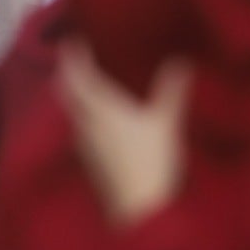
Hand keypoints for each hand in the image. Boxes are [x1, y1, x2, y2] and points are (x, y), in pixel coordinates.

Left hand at [55, 41, 190, 226]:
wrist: (139, 207)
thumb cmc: (151, 160)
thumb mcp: (166, 122)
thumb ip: (172, 91)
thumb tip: (181, 62)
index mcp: (100, 108)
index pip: (77, 76)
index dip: (72, 58)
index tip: (72, 42)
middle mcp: (86, 123)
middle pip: (67, 93)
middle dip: (68, 74)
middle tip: (73, 60)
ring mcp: (85, 144)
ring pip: (72, 111)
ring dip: (74, 95)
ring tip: (86, 85)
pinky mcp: (90, 160)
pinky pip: (80, 128)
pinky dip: (83, 114)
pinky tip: (97, 119)